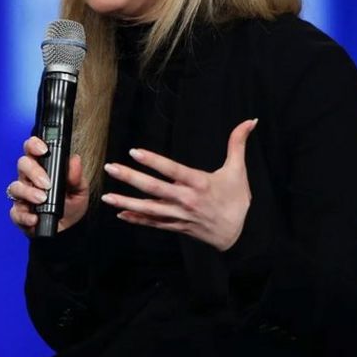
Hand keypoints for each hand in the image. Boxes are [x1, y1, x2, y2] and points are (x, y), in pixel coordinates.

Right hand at [8, 136, 88, 235]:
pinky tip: (35, 217)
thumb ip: (77, 176)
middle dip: (34, 171)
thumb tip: (75, 160)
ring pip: (16, 187)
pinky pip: (15, 212)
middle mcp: (29, 178)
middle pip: (22, 164)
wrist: (68, 230)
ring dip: (28, 192)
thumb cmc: (70, 206)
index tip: (43, 150)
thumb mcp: (79, 190)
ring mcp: (22, 196)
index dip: (34, 145)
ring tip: (42, 199)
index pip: (32, 149)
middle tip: (46, 183)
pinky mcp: (18, 213)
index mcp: (43, 167)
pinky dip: (25, 215)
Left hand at [100, 118, 257, 250]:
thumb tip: (250, 121)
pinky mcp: (176, 226)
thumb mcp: (238, 170)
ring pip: (149, 208)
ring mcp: (179, 215)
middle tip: (110, 168)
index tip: (134, 152)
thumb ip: (238, 144)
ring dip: (127, 202)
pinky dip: (137, 220)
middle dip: (130, 178)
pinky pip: (153, 223)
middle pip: (154, 188)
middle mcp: (186, 199)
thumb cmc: (237, 200)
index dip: (154, 161)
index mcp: (199, 183)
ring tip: (107, 196)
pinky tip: (120, 214)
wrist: (240, 236)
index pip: (172, 169)